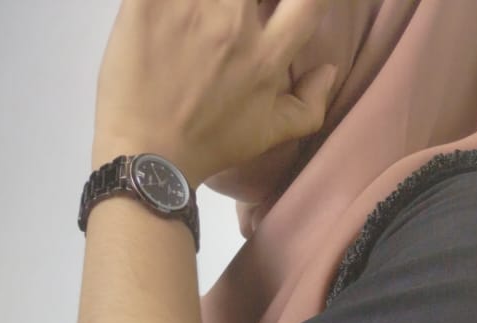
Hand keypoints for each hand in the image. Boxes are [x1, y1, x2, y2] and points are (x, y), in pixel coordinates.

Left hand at [92, 0, 339, 187]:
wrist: (147, 152)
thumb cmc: (211, 144)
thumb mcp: (270, 133)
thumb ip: (310, 104)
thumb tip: (329, 70)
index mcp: (267, 54)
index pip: (309, 2)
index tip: (286, 6)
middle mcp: (234, 21)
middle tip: (239, 13)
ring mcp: (190, 5)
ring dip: (212, 0)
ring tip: (204, 14)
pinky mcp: (148, 0)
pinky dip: (171, 0)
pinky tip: (172, 10)